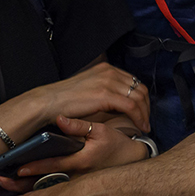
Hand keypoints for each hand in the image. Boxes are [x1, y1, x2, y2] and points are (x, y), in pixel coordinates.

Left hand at [0, 116, 148, 192]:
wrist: (133, 163)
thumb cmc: (117, 146)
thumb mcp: (102, 132)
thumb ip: (80, 126)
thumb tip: (61, 118)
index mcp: (80, 162)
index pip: (52, 166)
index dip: (34, 167)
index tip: (17, 168)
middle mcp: (73, 178)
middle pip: (42, 184)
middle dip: (19, 185)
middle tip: (0, 180)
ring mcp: (72, 186)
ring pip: (43, 192)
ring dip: (22, 191)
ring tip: (4, 186)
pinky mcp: (73, 191)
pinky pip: (49, 195)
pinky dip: (33, 195)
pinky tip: (19, 192)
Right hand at [26, 64, 150, 136]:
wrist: (48, 102)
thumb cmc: (64, 100)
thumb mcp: (89, 89)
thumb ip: (104, 90)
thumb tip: (117, 102)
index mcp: (106, 69)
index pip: (133, 82)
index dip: (141, 98)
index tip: (142, 111)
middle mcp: (110, 72)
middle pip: (139, 88)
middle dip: (146, 106)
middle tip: (146, 120)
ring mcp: (108, 82)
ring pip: (139, 97)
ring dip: (145, 113)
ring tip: (144, 125)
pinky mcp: (106, 95)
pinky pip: (131, 106)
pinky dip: (139, 117)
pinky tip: (140, 126)